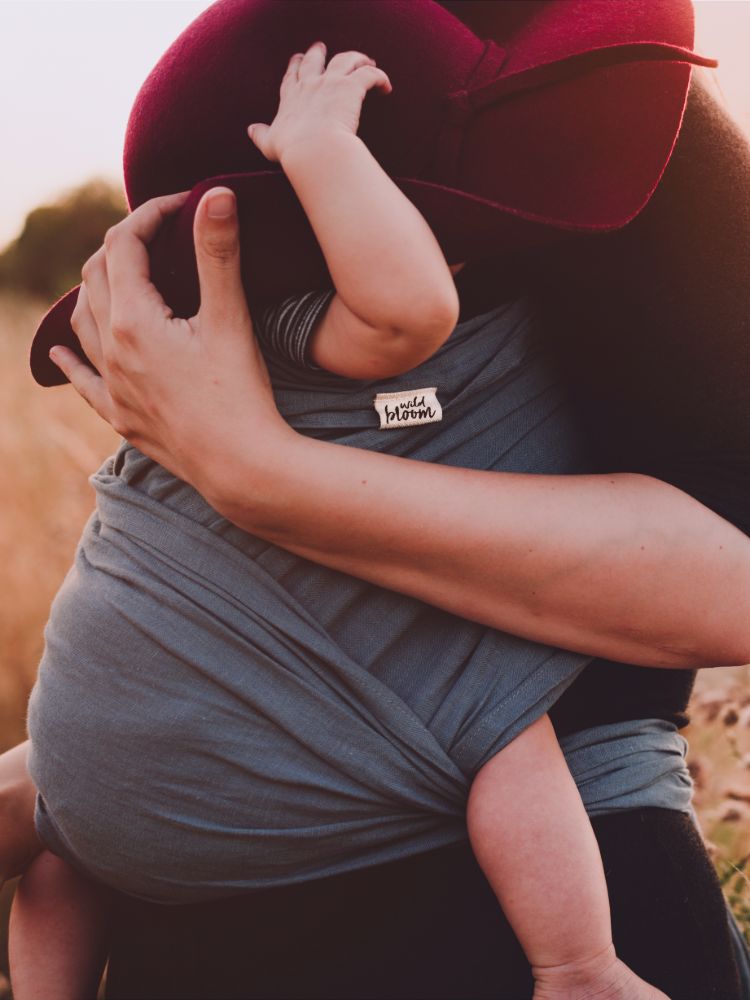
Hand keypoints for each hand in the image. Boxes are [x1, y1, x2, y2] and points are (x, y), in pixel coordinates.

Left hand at [49, 187, 292, 497]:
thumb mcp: (231, 319)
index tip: (183, 203)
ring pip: (81, 321)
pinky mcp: (121, 416)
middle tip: (160, 234)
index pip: (125, 243)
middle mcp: (110, 350)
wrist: (241, 467)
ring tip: (116, 275)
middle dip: (123, 244)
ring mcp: (112, 386)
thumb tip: (215, 191)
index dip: (150, 213)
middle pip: (96, 275)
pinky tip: (57, 350)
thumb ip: (218, 252)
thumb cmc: (240, 394)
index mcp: (133, 319)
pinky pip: (80, 379)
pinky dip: (68, 357)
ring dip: (94, 288)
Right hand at [247, 40, 391, 163]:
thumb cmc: (292, 150)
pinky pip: (370, 74)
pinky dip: (379, 76)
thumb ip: (261, 135)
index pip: (292, 76)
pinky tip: (386, 85)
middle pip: (315, 60)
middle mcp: (310, 84)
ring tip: (366, 61)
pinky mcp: (351, 87)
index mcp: (291, 97)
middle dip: (318, 53)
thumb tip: (250, 130)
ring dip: (356, 58)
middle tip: (322, 48)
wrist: (312, 148)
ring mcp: (331, 82)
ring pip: (346, 59)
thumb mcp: (270, 143)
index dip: (295, 67)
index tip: (297, 59)